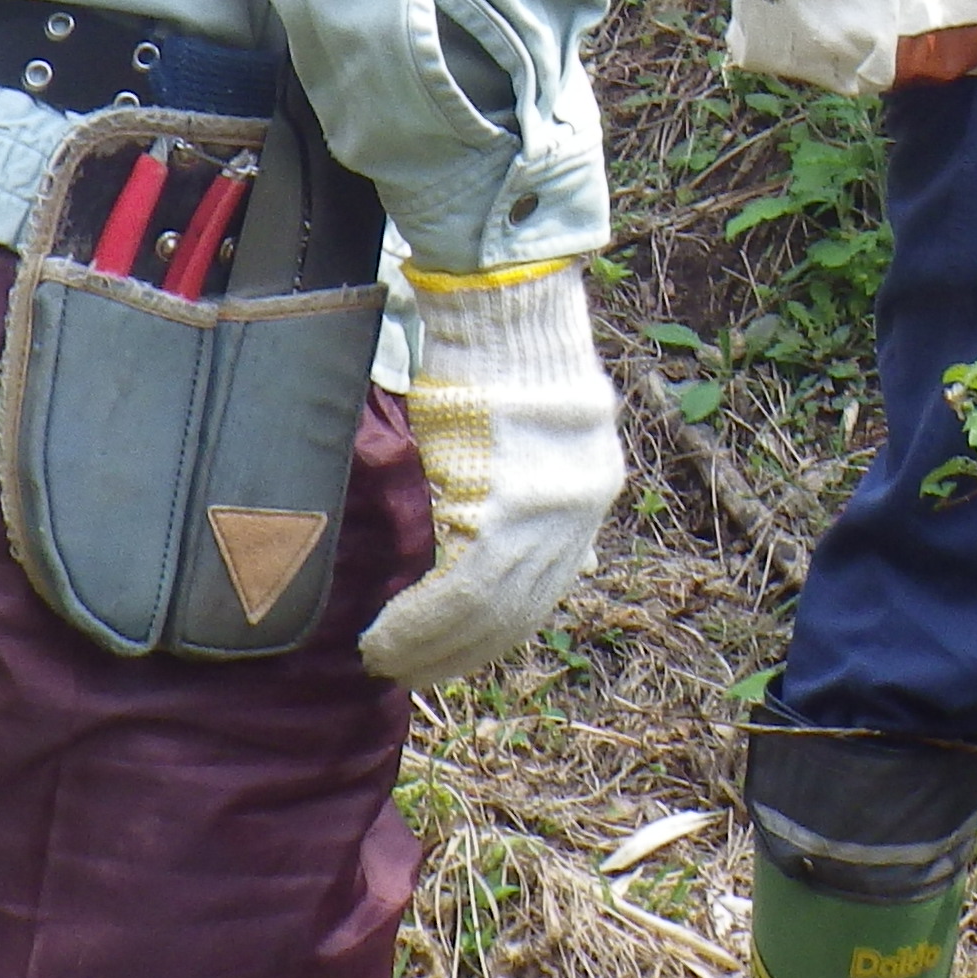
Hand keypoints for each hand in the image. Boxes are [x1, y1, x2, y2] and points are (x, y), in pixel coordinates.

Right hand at [360, 256, 622, 685]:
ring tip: (385, 659)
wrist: (500, 306)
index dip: (496, 632)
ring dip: (428, 645)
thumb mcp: (537, 436)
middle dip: (459, 651)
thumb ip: (540, 498)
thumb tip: (558, 557)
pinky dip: (419, 621)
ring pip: (485, 610)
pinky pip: (461, 589)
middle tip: (408, 671)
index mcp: (591, 493)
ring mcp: (545, 511)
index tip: (451, 655)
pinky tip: (387, 637)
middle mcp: (579, 511)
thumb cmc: (500, 359)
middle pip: (518, 610)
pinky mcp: (503, 504)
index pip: (546, 590)